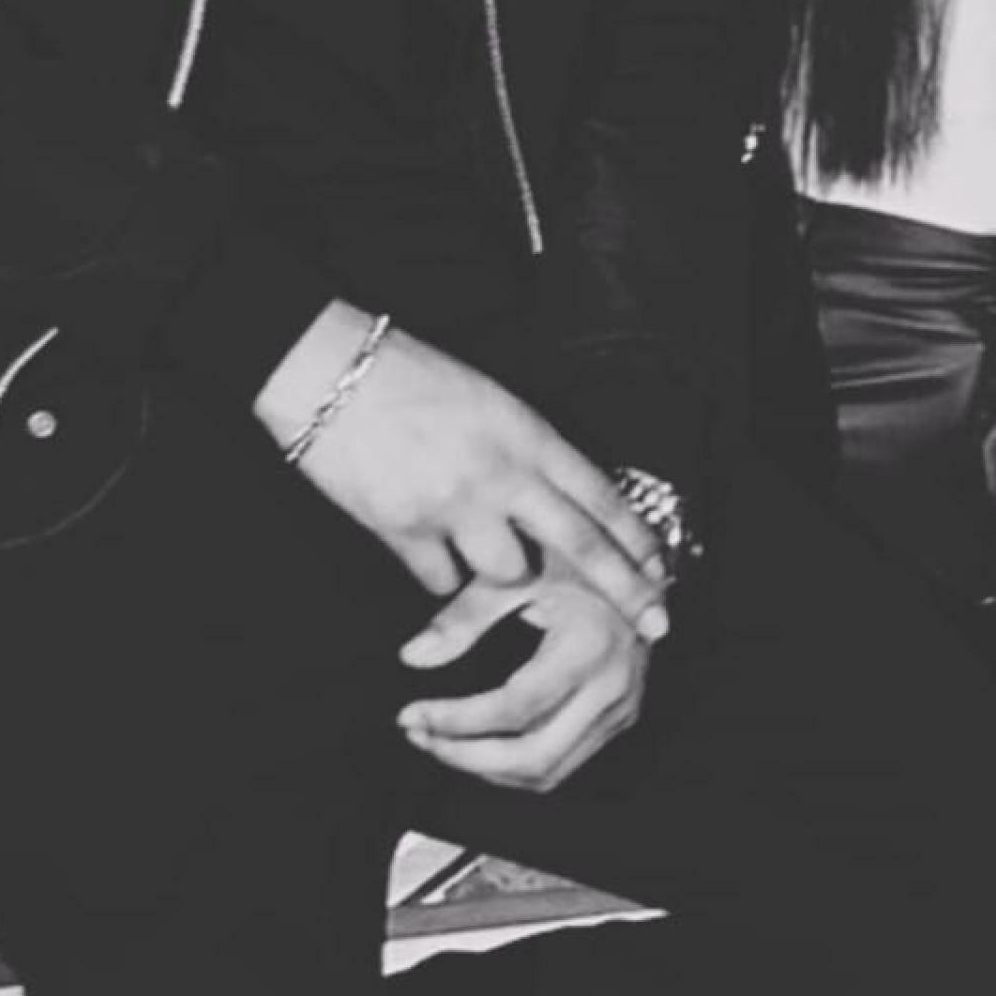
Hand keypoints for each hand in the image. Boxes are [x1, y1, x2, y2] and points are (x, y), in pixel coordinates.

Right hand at [264, 310, 671, 639]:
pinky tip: (429, 550)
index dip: (636, 538)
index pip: (598, 493)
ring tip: (483, 550)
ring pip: (510, 575)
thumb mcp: (489, 401)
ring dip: (504, 574)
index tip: (664, 569)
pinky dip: (440, 574)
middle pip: (578, 543)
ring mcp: (453, 505)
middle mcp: (500, 472)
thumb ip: (525, 450)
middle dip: (623, 588)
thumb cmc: (411, 377)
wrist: (331, 374)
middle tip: (657, 622)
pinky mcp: (404, 532)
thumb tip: (559, 496)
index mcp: (524, 432)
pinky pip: (441, 583)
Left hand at [396, 567, 652, 788]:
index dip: (456, 720)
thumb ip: (465, 615)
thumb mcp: (520, 574)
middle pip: (533, 758)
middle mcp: (613, 689)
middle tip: (419, 736)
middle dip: (466, 757)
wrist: (636, 558)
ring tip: (439, 741)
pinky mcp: (618, 718)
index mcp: (590, 648)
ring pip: (547, 772)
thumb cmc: (576, 554)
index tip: (410, 714)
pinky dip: (514, 763)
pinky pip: (562, 762)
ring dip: (486, 767)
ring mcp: (621, 710)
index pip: (514, 708)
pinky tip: (477, 741)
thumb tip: (412, 656)